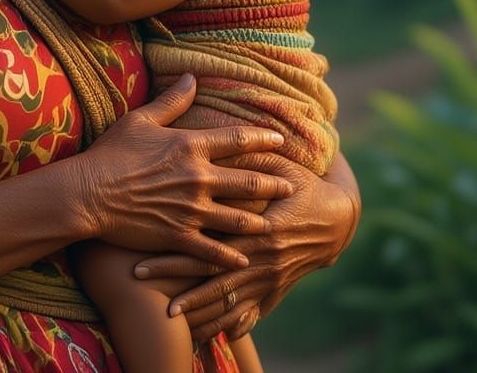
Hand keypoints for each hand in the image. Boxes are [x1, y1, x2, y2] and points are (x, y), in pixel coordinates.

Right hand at [73, 75, 294, 270]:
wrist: (88, 192)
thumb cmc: (111, 152)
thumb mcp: (140, 120)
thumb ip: (171, 101)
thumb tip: (192, 76)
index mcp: (190, 146)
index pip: (237, 140)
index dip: (263, 139)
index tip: (281, 141)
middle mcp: (198, 178)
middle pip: (248, 182)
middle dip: (274, 184)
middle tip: (292, 187)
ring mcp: (191, 211)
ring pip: (238, 218)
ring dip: (260, 221)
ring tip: (274, 224)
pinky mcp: (179, 236)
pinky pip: (214, 250)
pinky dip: (231, 256)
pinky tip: (245, 258)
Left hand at [132, 151, 359, 340]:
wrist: (339, 219)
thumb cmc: (304, 184)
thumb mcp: (281, 165)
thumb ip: (248, 157)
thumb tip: (213, 143)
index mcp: (263, 228)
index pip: (210, 243)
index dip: (176, 251)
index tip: (141, 254)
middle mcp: (265, 259)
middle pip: (212, 277)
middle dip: (175, 279)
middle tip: (137, 277)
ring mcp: (270, 279)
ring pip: (227, 301)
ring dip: (196, 308)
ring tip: (166, 314)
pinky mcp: (275, 291)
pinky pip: (246, 314)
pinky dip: (224, 325)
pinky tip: (201, 334)